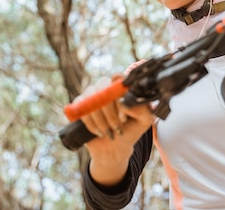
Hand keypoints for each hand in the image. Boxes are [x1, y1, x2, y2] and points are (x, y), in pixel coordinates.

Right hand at [75, 65, 153, 185]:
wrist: (115, 147)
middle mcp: (106, 87)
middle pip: (103, 87)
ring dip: (101, 119)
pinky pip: (80, 107)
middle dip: (110, 111)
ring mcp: (92, 94)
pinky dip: (90, 122)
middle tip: (118, 126)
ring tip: (109, 132)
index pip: (118, 77)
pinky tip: (99, 132)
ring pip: (91, 97)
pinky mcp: (80, 105)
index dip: (119, 91)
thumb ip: (141, 108)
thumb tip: (124, 103)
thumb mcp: (144, 120)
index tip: (123, 109)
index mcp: (122, 86)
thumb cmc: (131, 130)